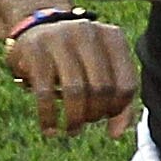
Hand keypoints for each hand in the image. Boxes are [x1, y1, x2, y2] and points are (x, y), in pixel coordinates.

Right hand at [6, 17, 138, 137]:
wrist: (34, 27)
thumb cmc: (75, 57)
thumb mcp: (100, 68)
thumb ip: (116, 98)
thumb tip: (116, 134)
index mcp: (112, 37)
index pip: (126, 84)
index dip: (119, 109)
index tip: (106, 117)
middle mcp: (88, 33)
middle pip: (101, 88)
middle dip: (95, 114)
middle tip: (86, 122)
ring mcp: (60, 39)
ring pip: (75, 91)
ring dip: (75, 119)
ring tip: (72, 130)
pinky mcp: (35, 51)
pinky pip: (45, 92)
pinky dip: (48, 117)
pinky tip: (49, 129)